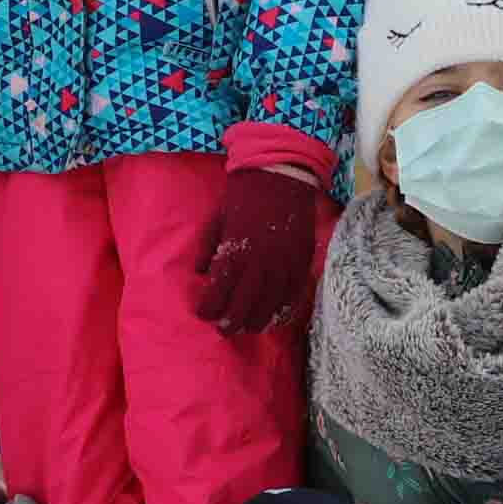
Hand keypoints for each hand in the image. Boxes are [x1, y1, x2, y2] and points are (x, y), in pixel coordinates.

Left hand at [190, 160, 325, 336]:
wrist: (281, 174)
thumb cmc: (244, 196)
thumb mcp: (218, 219)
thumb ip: (208, 248)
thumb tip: (200, 274)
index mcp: (235, 251)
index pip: (219, 291)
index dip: (209, 307)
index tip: (203, 313)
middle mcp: (260, 263)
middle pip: (243, 306)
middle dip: (230, 322)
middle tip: (223, 329)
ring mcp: (284, 265)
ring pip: (270, 306)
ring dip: (256, 321)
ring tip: (247, 327)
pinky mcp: (302, 262)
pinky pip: (293, 296)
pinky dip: (283, 311)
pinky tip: (274, 318)